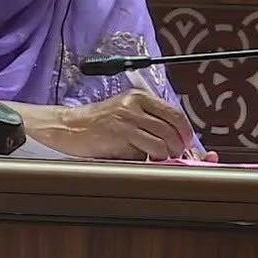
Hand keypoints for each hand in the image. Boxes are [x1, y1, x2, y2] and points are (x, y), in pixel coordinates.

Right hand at [7, 91, 215, 161]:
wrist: (68, 128)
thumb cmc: (96, 127)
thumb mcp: (125, 116)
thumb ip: (148, 124)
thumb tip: (174, 144)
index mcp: (140, 97)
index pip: (175, 114)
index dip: (186, 132)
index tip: (189, 145)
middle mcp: (135, 104)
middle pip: (173, 128)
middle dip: (180, 147)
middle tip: (176, 157)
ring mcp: (127, 117)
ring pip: (164, 140)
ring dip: (167, 155)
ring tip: (159, 160)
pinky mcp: (120, 133)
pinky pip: (148, 148)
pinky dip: (153, 158)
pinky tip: (145, 159)